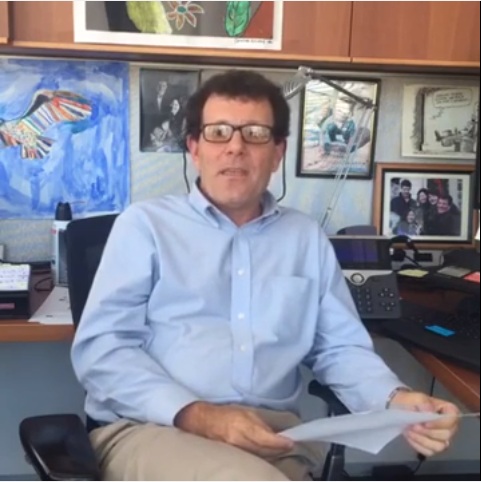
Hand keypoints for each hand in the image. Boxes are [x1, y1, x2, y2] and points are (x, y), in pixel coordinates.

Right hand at [174, 402, 293, 456]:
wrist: (202, 422)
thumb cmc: (224, 414)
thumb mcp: (244, 412)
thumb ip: (260, 424)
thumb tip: (274, 435)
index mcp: (242, 425)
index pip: (265, 438)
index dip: (279, 442)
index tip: (290, 443)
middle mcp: (238, 440)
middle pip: (263, 451)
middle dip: (277, 450)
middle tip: (288, 448)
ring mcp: (233, 451)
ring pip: (257, 458)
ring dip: (270, 456)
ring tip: (279, 452)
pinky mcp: (230, 458)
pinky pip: (249, 460)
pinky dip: (259, 459)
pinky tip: (265, 457)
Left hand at [390, 390, 459, 456]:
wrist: (401, 408)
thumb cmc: (412, 401)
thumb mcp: (416, 397)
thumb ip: (424, 403)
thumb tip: (429, 410)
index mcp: (449, 410)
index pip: (452, 419)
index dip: (439, 423)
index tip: (425, 423)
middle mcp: (450, 426)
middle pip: (446, 435)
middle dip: (428, 432)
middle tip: (414, 426)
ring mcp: (442, 438)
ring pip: (439, 446)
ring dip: (422, 440)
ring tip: (410, 431)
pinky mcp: (433, 447)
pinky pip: (429, 452)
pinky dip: (418, 445)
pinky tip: (410, 437)